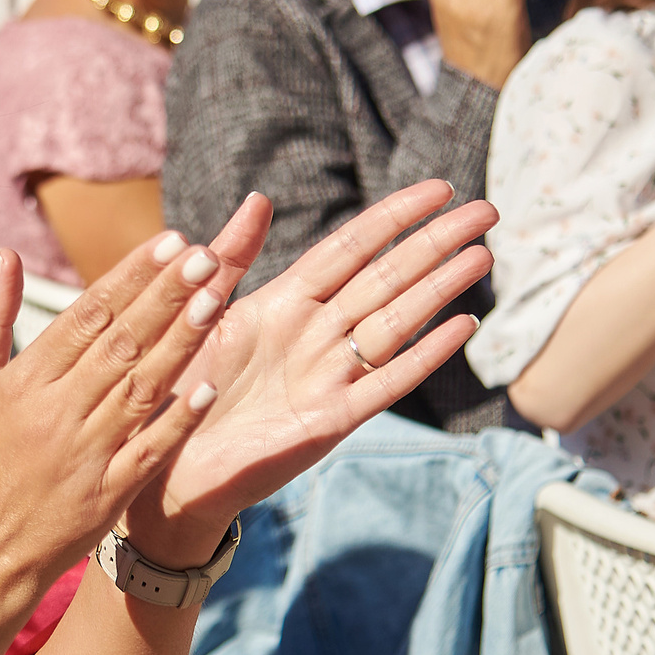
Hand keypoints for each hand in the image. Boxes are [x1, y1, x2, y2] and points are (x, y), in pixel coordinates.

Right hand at [0, 231, 230, 599]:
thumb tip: (6, 255)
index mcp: (24, 382)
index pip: (86, 315)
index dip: (130, 276)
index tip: (168, 242)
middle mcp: (57, 413)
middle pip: (121, 344)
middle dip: (165, 296)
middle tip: (206, 255)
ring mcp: (85, 455)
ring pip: (140, 389)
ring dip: (181, 344)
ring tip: (215, 301)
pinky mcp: (108, 495)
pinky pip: (149, 451)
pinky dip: (177, 421)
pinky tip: (208, 387)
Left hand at [120, 183, 494, 564]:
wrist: (168, 466)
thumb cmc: (180, 388)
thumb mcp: (198, 314)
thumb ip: (230, 259)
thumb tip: (260, 197)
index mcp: (283, 304)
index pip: (350, 248)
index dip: (394, 217)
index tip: (440, 188)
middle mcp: (314, 335)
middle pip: (385, 278)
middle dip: (434, 243)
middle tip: (486, 210)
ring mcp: (327, 376)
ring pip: (395, 322)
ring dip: (440, 288)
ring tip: (482, 255)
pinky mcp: (330, 420)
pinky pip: (386, 382)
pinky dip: (424, 356)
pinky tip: (461, 326)